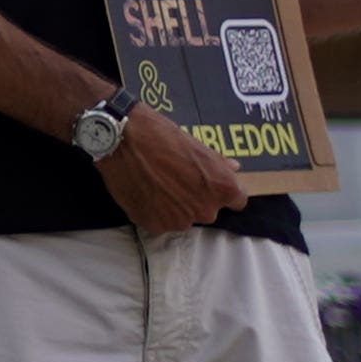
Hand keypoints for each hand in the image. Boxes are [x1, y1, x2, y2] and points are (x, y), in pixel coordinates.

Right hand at [95, 99, 250, 235]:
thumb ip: (218, 163)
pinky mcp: (153, 225)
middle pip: (207, 210)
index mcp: (223, 189)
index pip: (237, 201)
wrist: (122, 139)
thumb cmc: (162, 136)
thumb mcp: (197, 145)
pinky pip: (159, 221)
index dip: (222, 191)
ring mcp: (179, 221)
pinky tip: (142, 192)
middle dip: (195, 199)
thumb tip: (233, 169)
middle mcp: (205, 211)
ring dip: (173, 207)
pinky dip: (152, 211)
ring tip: (155, 185)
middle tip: (175, 180)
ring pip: (181, 218)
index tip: (208, 183)